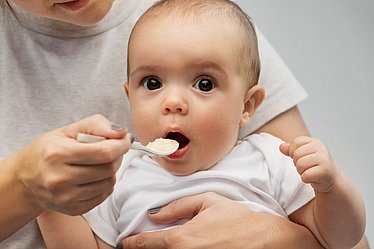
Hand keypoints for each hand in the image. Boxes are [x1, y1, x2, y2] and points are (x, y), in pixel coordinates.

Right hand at [14, 114, 131, 214]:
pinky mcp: (72, 209)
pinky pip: (103, 195)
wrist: (25, 179)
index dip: (121, 145)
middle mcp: (59, 178)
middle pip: (109, 168)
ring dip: (111, 171)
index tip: (125, 139)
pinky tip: (93, 177)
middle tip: (111, 150)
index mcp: (58, 154)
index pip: (104, 152)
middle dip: (117, 156)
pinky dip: (105, 184)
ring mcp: (65, 197)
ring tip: (99, 163)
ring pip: (109, 182)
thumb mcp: (68, 130)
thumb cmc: (48, 150)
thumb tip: (122, 133)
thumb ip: (96, 125)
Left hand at [121, 192, 321, 248]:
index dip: (133, 243)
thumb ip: (178, 207)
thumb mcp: (207, 201)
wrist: (265, 239)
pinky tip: (176, 246)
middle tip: (138, 245)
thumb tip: (154, 214)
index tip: (124, 243)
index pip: (148, 243)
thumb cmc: (236, 217)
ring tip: (156, 245)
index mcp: (182, 238)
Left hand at [279, 136, 337, 192]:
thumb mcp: (302, 154)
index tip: (302, 158)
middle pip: (296, 154)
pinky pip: (305, 175)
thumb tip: (281, 146)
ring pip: (300, 165)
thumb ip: (290, 149)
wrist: (329, 178)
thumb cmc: (313, 165)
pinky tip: (313, 178)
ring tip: (310, 172)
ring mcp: (324, 159)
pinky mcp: (325, 171)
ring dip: (301, 172)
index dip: (294, 152)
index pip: (295, 142)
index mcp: (315, 141)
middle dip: (297, 163)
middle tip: (307, 167)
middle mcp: (321, 148)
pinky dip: (306, 179)